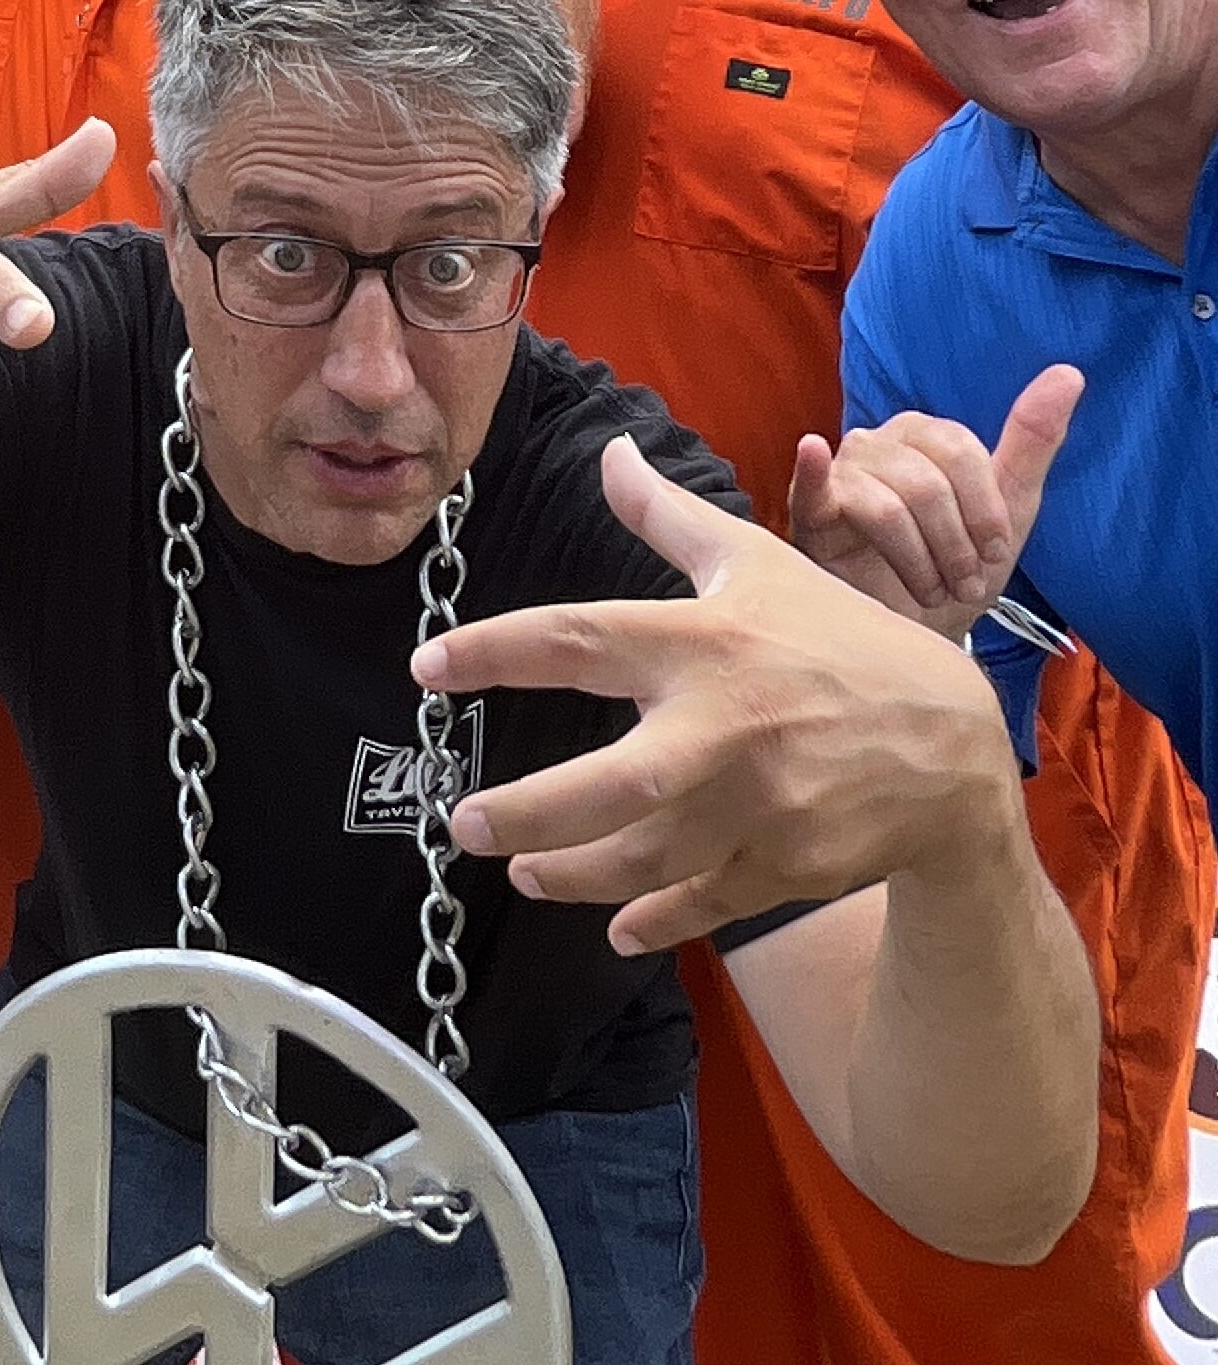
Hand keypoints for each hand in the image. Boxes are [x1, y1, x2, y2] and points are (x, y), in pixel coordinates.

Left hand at [422, 436, 1019, 955]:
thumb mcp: (755, 561)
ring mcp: (760, 805)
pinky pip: (702, 903)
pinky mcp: (787, 866)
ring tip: (523, 870)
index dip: (492, 651)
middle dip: (526, 810)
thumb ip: (667, 515)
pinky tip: (613, 924)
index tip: (425, 667)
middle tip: (462, 822)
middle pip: (610, 782)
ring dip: (573, 873)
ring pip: (646, 858)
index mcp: (704, 641)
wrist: (949, 741)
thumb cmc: (838, 638)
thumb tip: (610, 451)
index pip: (577, 639)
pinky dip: (654, 919)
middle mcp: (726, 726)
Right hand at [789, 369, 1080, 636]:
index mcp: (925, 434)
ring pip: (888, 509)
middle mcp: (878, 442)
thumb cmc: (960, 564)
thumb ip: (1033, 441)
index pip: (960, 452)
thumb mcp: (1010, 509)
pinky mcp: (810, 512)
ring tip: (930, 590)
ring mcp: (840, 474)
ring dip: (920, 565)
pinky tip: (813, 450)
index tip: (994, 554)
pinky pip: (811, 487)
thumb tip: (1069, 373)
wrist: (920, 630)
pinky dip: (810, 469)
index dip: (984, 511)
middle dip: (954, 546)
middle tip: (963, 584)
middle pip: (926, 484)